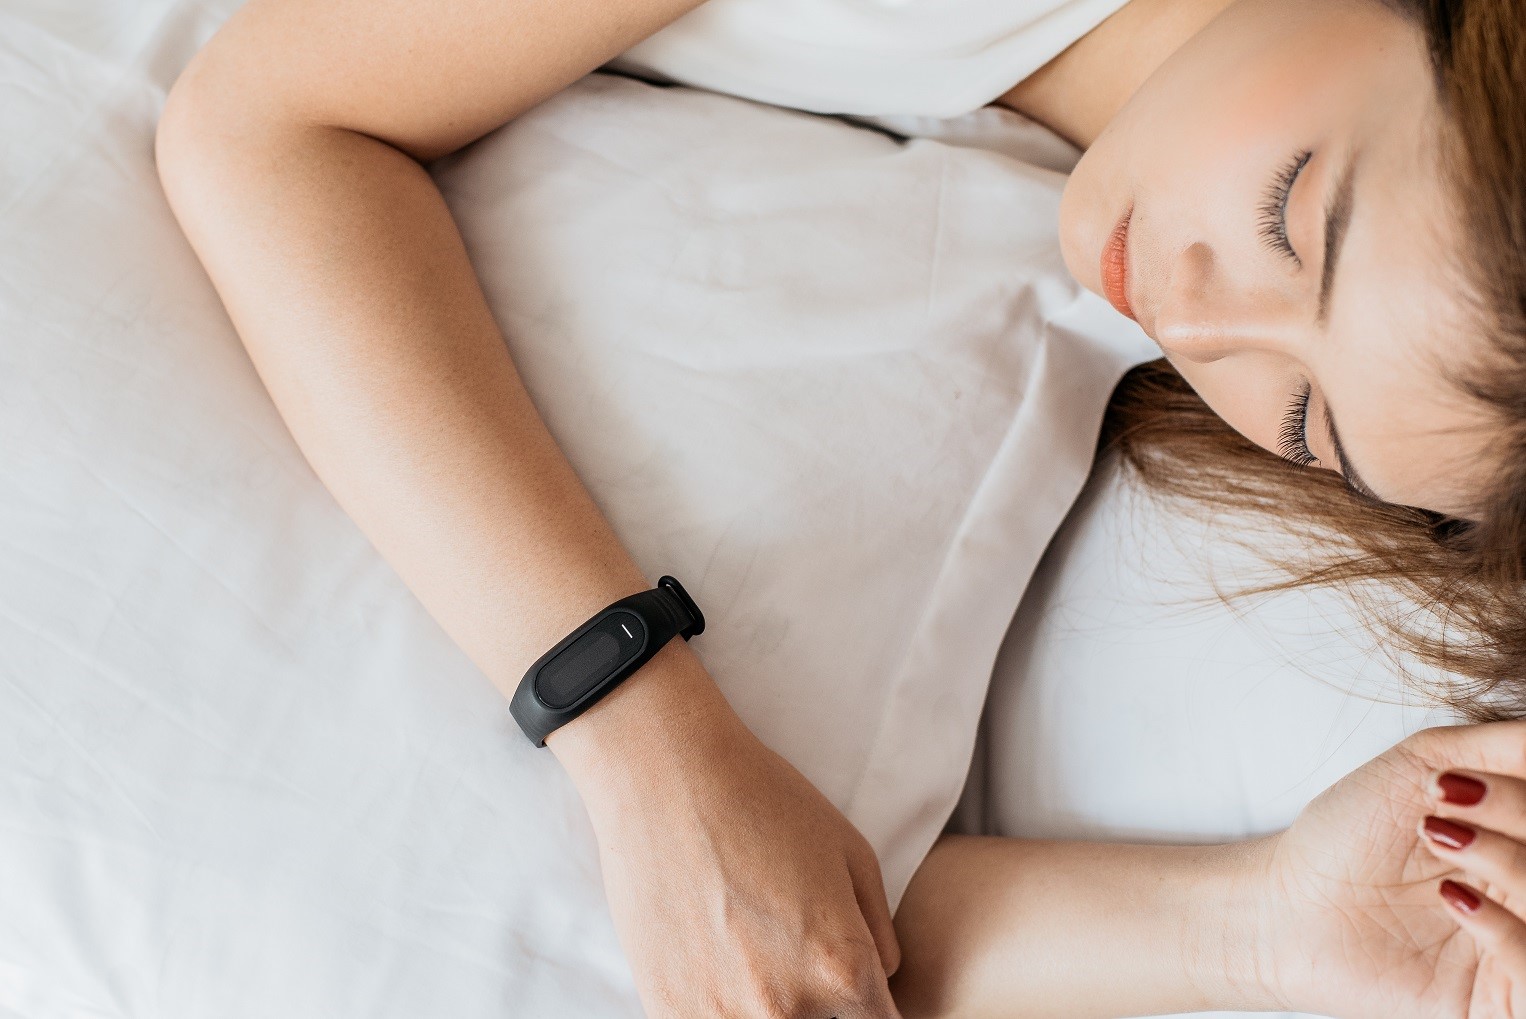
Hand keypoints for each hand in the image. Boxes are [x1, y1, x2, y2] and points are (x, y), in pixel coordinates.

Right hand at [549, 651, 901, 1018]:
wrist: (665, 778)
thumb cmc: (764, 801)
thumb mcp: (853, 855)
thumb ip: (880, 937)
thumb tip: (881, 982)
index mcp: (842, 970)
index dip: (875, 1008)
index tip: (856, 985)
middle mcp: (784, 1009)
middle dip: (825, 1008)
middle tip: (798, 955)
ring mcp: (720, 1017)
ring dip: (770, 1009)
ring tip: (753, 954)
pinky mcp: (668, 1012)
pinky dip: (721, 1006)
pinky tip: (716, 961)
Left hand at [1255, 720, 1525, 1017]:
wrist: (1286, 903)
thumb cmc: (1348, 834)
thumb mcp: (1426, 764)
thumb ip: (1506, 747)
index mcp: (1520, 840)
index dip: (1523, 792)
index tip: (1460, 778)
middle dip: (1516, 812)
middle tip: (1449, 800)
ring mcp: (1519, 949)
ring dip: (1509, 861)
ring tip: (1438, 837)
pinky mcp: (1502, 1004)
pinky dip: (1506, 929)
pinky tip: (1453, 898)